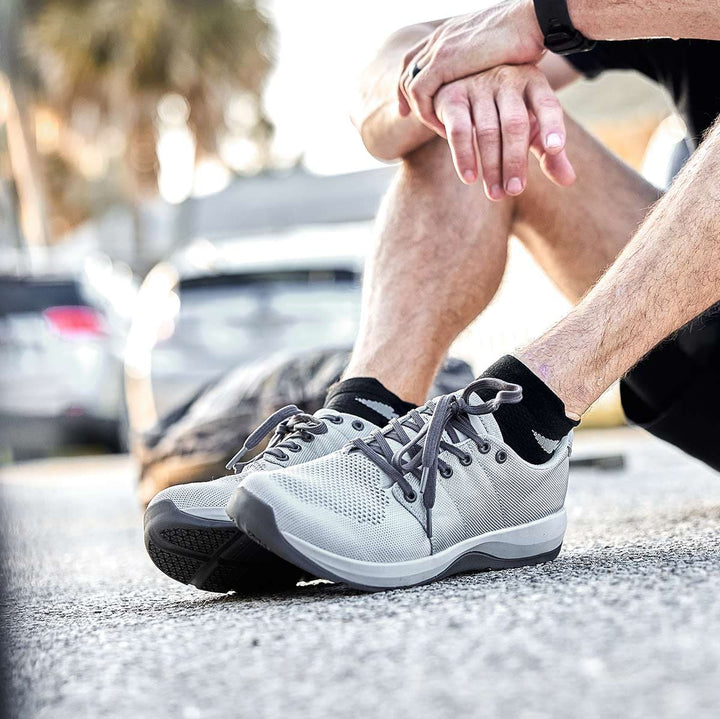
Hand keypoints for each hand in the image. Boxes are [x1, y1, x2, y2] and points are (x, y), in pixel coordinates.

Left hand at [399, 1, 544, 132]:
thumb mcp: (496, 51)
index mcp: (450, 32)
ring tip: (435, 126)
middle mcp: (440, 38)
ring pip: (410, 84)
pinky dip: (426, 113)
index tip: (411, 98)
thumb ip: (483, 64)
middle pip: (406, 69)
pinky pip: (420, 93)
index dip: (410, 77)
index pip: (417, 56)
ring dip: (419, 109)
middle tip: (405, 116)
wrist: (532, 20)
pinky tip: (443, 126)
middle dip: (404, 95)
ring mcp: (439, 48)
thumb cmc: (527, 35)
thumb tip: (490, 79)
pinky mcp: (443, 61)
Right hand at [433, 65, 574, 198]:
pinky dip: (464, 156)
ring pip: (487, 131)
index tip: (555, 149)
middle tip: (515, 191)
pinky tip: (470, 178)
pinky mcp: (453, 97)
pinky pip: (459, 131)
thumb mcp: (531, 126)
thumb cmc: (505, 110)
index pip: (548, 105)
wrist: (462, 81)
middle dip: (515, 161)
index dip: (552, 126)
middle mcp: (508, 80)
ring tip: (496, 194)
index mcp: (534, 83)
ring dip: (491, 167)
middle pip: (515, 124)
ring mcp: (479, 86)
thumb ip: (549, 151)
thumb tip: (568, 181)